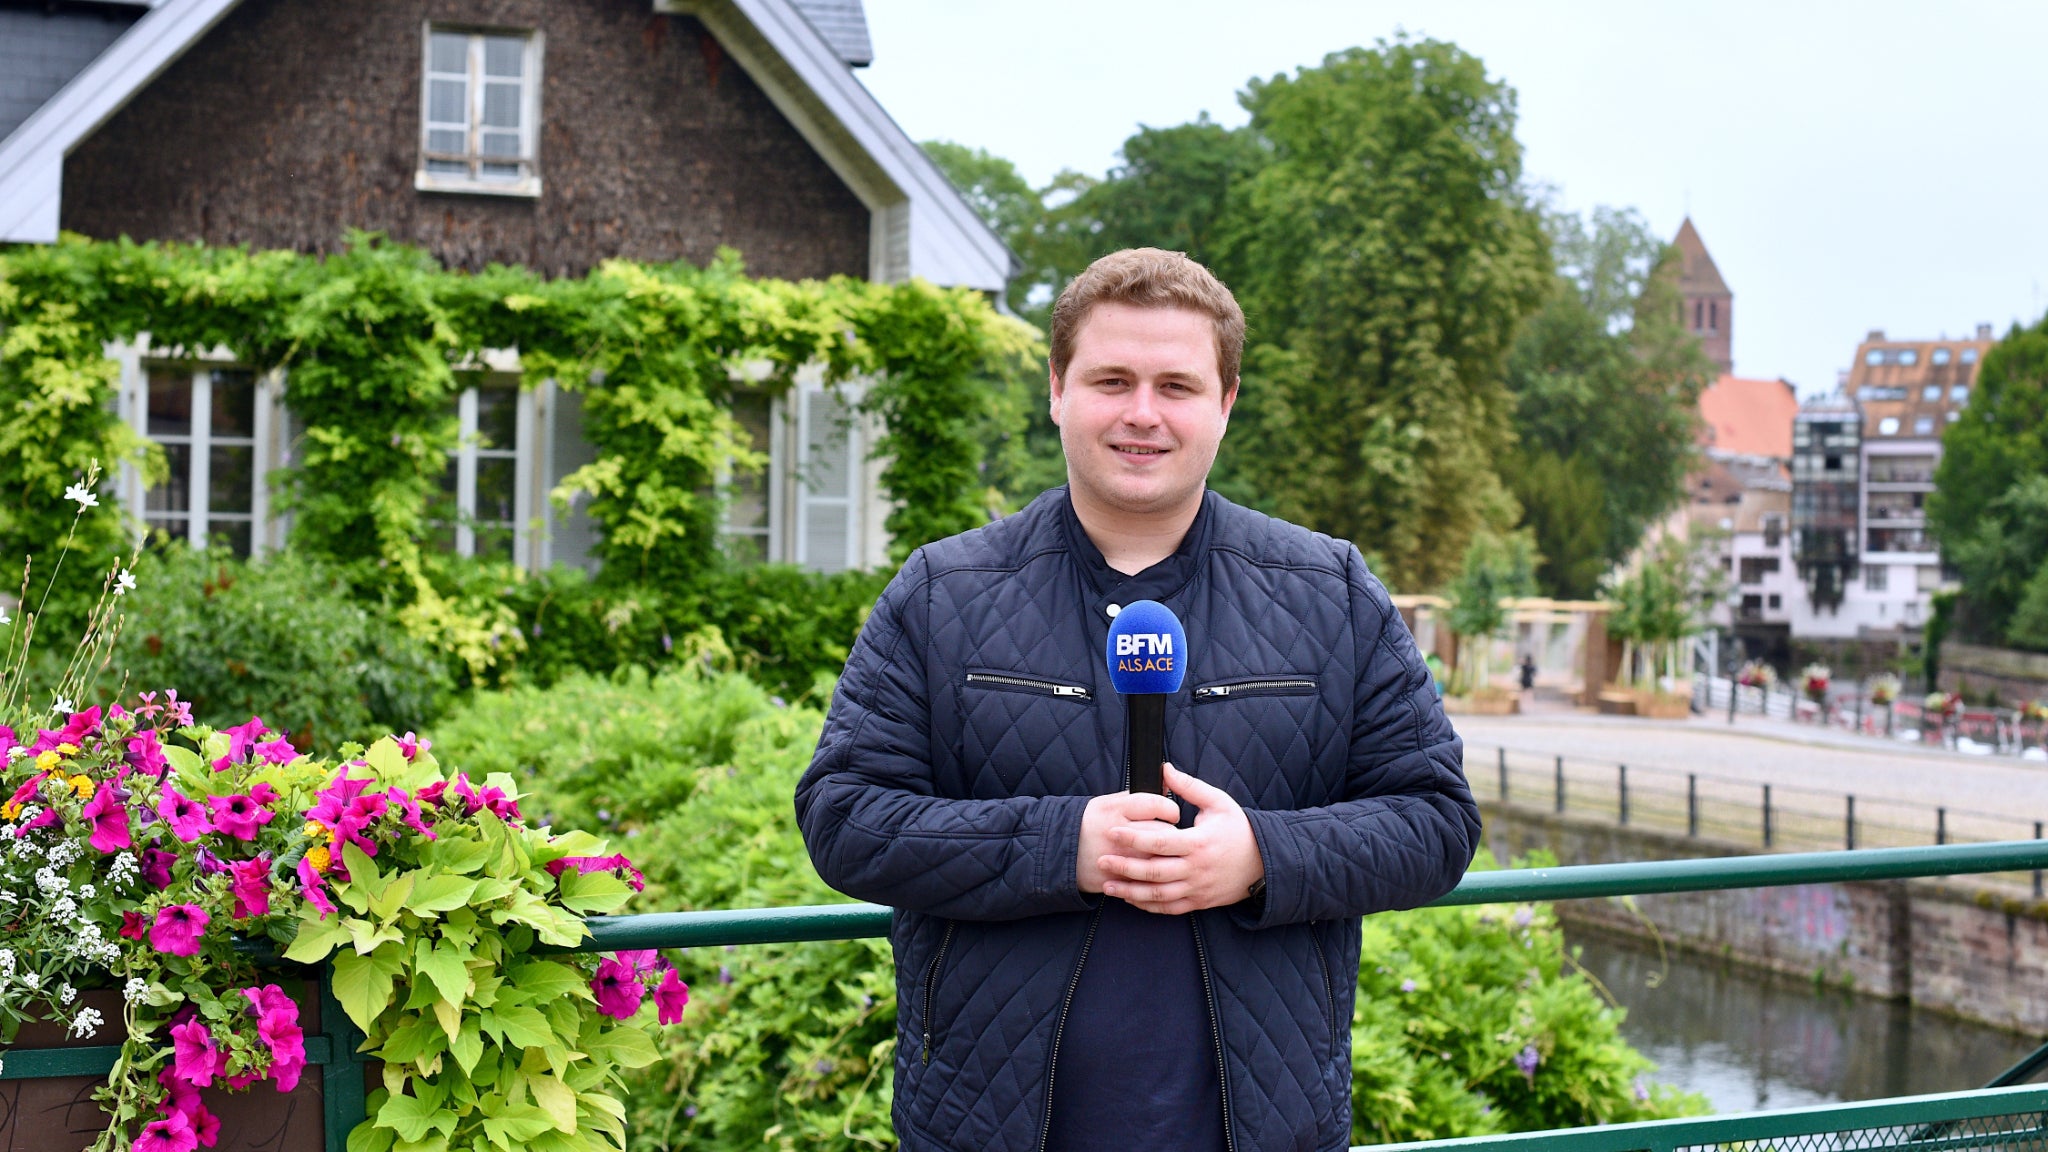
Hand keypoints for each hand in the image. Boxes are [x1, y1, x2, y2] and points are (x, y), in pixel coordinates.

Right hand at [1075, 789, 1179, 893]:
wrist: (1058, 852)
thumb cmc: (1088, 824)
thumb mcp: (1107, 803)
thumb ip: (1136, 797)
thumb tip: (1166, 787)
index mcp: (1115, 810)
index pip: (1155, 805)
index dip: (1169, 809)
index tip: (1171, 814)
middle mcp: (1118, 834)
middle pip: (1162, 833)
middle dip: (1172, 835)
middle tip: (1170, 836)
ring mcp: (1118, 859)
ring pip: (1158, 858)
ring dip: (1165, 856)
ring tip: (1161, 852)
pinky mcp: (1118, 880)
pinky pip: (1146, 880)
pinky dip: (1153, 875)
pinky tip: (1150, 869)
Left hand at [1096, 763, 1264, 914]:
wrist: (1265, 861)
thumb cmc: (1239, 828)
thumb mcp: (1218, 802)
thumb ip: (1189, 787)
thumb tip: (1164, 769)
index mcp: (1198, 843)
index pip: (1159, 842)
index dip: (1133, 838)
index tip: (1112, 832)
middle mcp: (1196, 869)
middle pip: (1154, 872)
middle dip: (1124, 867)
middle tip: (1101, 860)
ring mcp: (1197, 888)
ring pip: (1158, 895)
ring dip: (1130, 892)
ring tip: (1107, 886)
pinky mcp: (1199, 902)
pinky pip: (1169, 908)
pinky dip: (1148, 905)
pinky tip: (1131, 899)